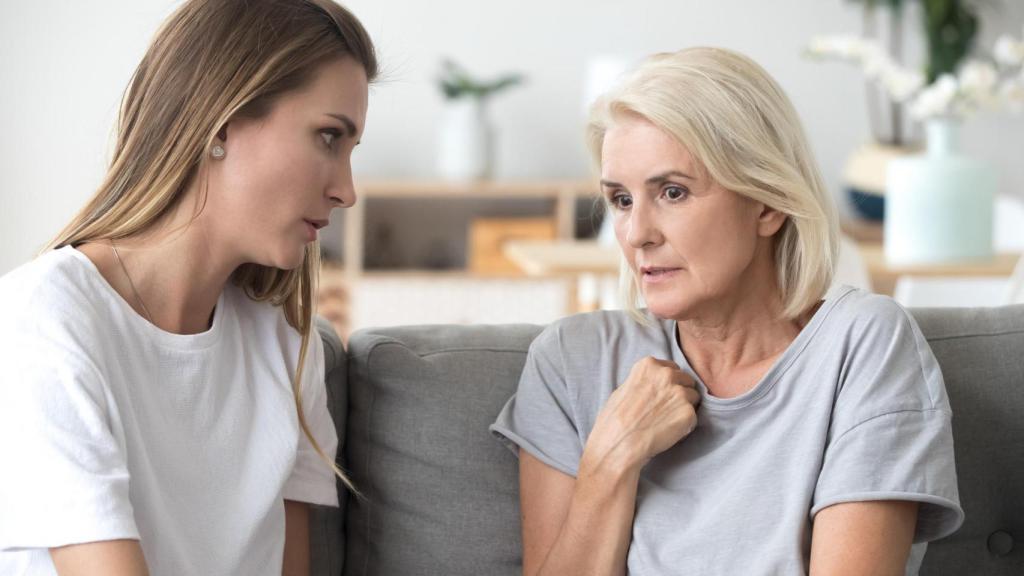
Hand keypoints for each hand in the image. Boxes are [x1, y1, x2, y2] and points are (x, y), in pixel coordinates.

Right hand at [585, 357, 699, 470]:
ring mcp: (679, 393)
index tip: (662, 395)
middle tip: (666, 410)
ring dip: (684, 408)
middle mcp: (666, 374)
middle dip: (680, 393)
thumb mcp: (623, 389)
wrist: (618, 444)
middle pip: (686, 380)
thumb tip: (654, 385)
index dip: (669, 383)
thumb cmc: (614, 420)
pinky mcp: (688, 413)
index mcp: (649, 365)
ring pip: (693, 398)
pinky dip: (685, 426)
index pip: (672, 368)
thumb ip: (644, 382)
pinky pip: (693, 417)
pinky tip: (668, 432)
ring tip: (666, 422)